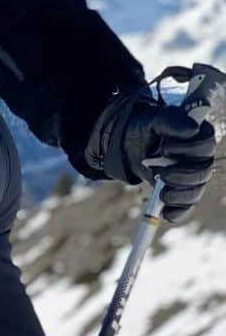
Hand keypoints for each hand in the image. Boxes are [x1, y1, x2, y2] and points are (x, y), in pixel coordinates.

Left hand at [90, 86, 216, 223]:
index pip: (205, 146)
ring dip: (179, 195)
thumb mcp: (154, 120)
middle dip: (181, 176)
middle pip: (202, 172)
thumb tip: (192, 127)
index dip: (189, 150)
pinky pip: (186, 206)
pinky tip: (167, 215)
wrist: (130, 143)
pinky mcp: (183, 190)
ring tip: (162, 194)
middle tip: (159, 174)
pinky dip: (178, 212)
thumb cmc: (147, 128)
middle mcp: (201, 158)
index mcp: (199, 136)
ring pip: (196, 190)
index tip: (165, 149)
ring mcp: (193, 175)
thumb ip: (172, 120)